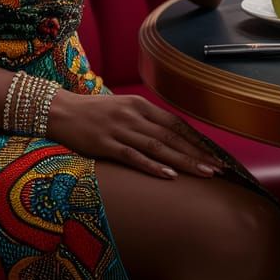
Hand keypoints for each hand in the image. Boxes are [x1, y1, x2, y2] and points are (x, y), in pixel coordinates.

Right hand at [46, 88, 226, 179]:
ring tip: (204, 173)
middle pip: (171, 136)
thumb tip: (167, 134)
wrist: (60, 110)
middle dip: (197, 153)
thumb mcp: (121, 107)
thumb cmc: (92, 112)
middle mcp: (132, 115)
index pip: (174, 122)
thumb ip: (142, 118)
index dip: (195, 138)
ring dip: (184, 161)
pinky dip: (152, 166)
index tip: (214, 152)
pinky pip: (133, 156)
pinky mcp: (105, 144)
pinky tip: (169, 175)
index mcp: (138, 104)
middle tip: (219, 168)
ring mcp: (119, 129)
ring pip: (158, 147)